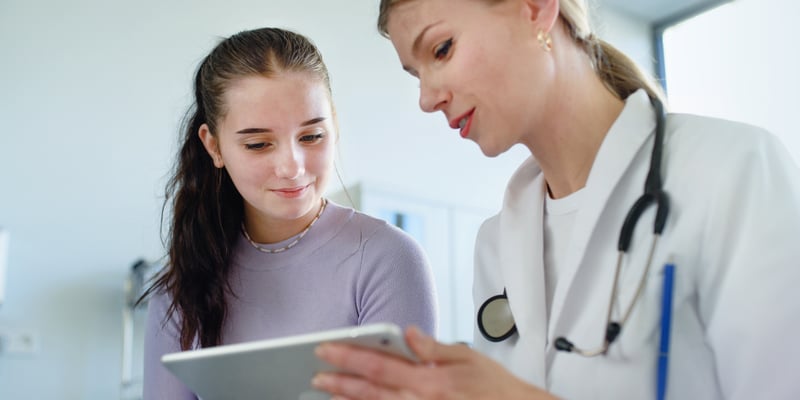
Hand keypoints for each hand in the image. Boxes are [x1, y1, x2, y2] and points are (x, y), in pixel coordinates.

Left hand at [312, 326, 556, 399]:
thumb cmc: (495, 389)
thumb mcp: (467, 359)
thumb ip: (433, 347)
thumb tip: (408, 333)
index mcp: (430, 380)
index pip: (379, 365)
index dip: (349, 356)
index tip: (326, 349)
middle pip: (370, 391)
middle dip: (340, 382)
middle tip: (315, 375)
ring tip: (327, 394)